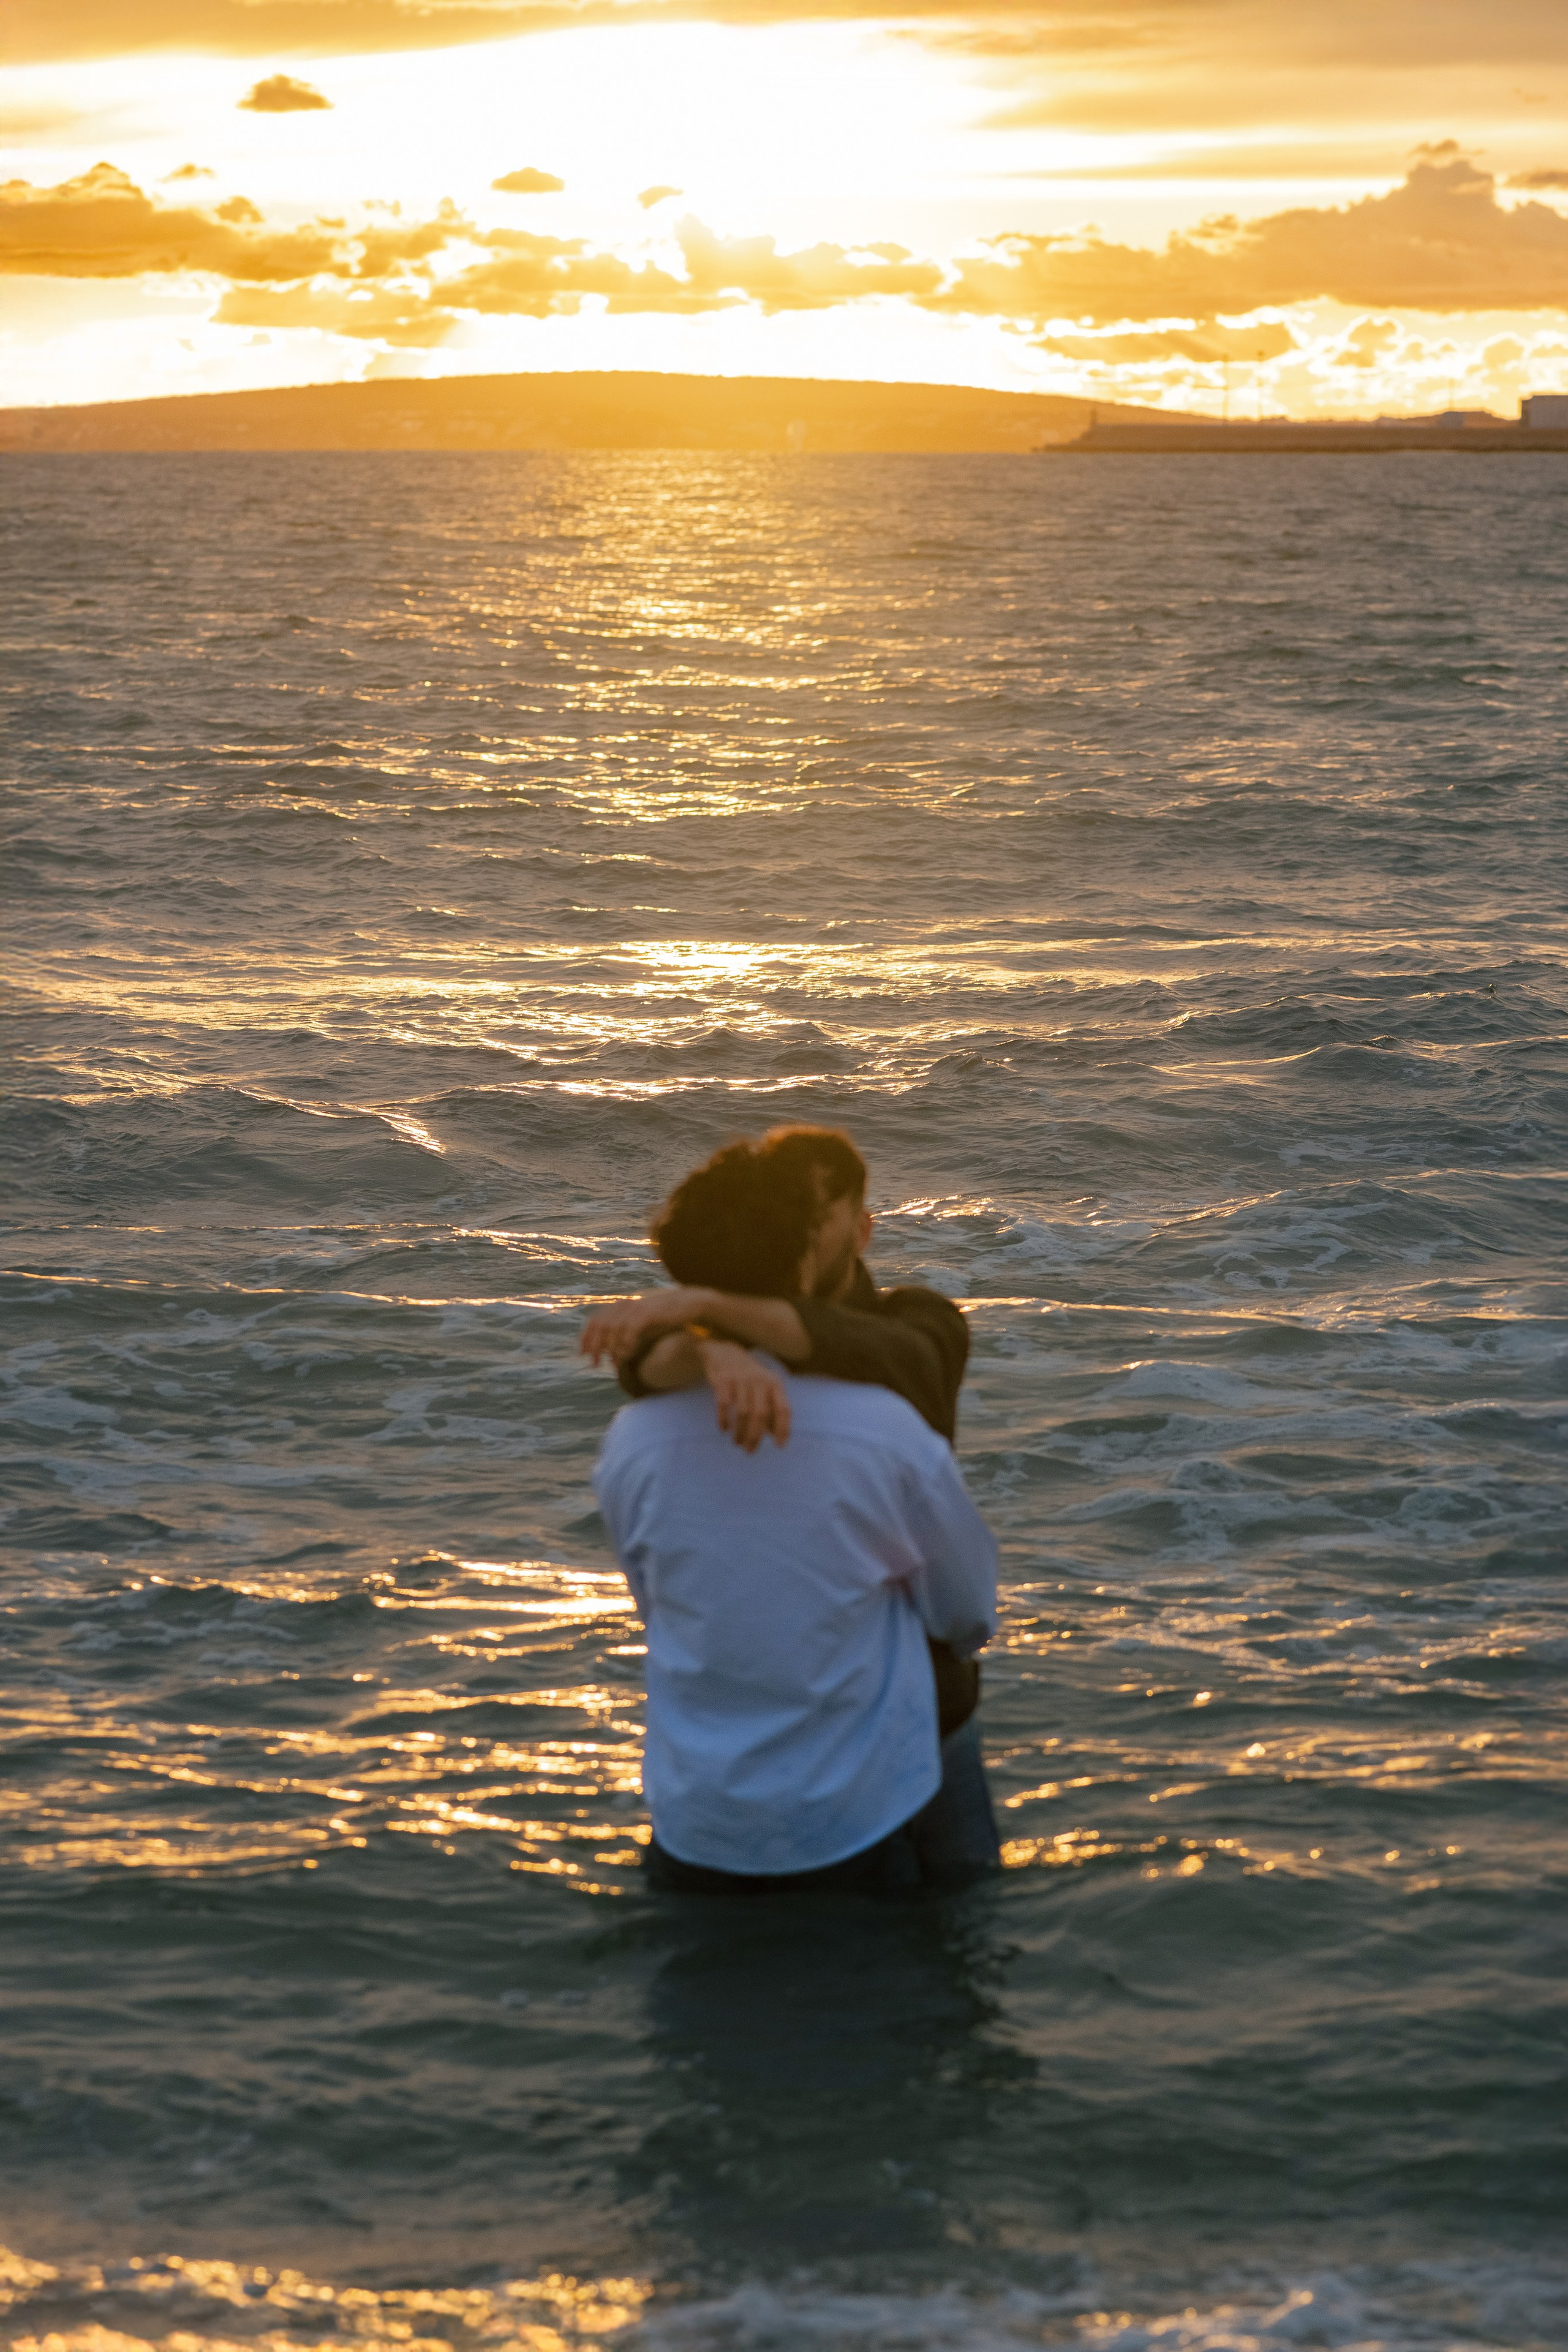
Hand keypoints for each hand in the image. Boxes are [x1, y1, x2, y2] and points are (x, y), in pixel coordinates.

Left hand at [580, 1287, 713, 1367]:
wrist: (691, 1304)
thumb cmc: (667, 1315)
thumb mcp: (644, 1321)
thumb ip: (628, 1330)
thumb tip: (613, 1349)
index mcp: (623, 1304)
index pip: (596, 1319)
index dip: (586, 1337)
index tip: (583, 1353)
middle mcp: (626, 1304)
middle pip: (601, 1325)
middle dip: (594, 1346)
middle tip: (594, 1364)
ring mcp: (637, 1307)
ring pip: (613, 1329)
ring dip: (610, 1349)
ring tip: (612, 1364)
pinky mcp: (647, 1314)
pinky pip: (630, 1331)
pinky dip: (625, 1345)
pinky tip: (625, 1357)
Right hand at [700, 1340, 791, 1452]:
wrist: (724, 1353)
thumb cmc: (749, 1377)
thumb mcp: (765, 1388)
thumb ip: (771, 1409)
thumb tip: (774, 1435)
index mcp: (774, 1383)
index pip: (783, 1409)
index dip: (783, 1429)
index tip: (779, 1446)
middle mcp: (759, 1380)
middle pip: (761, 1414)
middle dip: (755, 1437)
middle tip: (750, 1451)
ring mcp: (740, 1379)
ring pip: (742, 1413)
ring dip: (739, 1432)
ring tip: (737, 1443)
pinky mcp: (723, 1380)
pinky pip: (723, 1405)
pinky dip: (724, 1420)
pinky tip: (724, 1429)